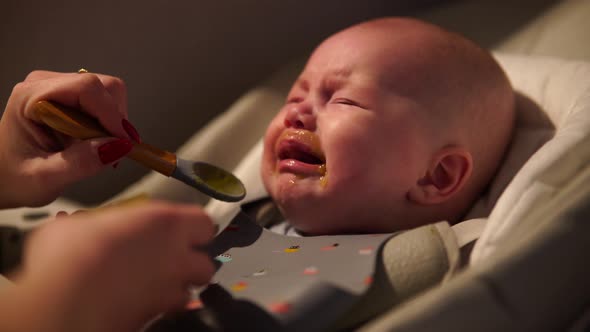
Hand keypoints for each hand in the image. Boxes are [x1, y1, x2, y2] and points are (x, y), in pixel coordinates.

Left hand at [0, 70, 140, 207]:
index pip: (86, 88)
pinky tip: (96, 145)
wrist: (2, 177)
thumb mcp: (45, 179)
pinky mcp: (73, 98)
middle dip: (115, 120)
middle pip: (103, 87)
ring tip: (101, 150)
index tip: (125, 143)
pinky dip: (111, 125)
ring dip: (114, 124)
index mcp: (31, 97)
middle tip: (112, 152)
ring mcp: (61, 89)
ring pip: (110, 94)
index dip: (111, 114)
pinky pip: (106, 103)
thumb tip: (120, 146)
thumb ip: (81, 163)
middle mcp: (47, 85)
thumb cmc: (14, 178)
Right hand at [16, 200, 215, 331]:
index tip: (177, 228)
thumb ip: (96, 224)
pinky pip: (167, 311)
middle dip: (191, 263)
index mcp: (165, 223)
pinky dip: (158, 307)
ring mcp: (169, 292)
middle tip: (167, 259)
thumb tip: (84, 227)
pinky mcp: (157, 318)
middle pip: (206, 262)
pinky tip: (136, 302)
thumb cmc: (69, 255)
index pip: (203, 222)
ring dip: (177, 287)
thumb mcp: (75, 225)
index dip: (193, 227)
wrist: (61, 305)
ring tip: (152, 283)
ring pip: (190, 290)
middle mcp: (176, 257)